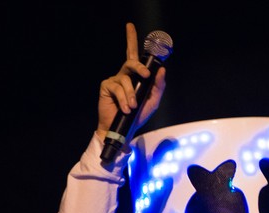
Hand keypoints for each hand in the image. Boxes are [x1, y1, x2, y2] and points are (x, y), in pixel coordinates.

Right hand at [96, 22, 166, 141]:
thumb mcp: (152, 101)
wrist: (122, 129)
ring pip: (126, 79)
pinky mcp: (106, 87)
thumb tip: (162, 70)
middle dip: (139, 67)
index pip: (133, 54)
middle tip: (146, 75)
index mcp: (135, 76)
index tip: (130, 26)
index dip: (131, 39)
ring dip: (131, 94)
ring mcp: (114, 80)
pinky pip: (117, 88)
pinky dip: (123, 99)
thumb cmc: (137, 115)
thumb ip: (158, 86)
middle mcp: (124, 75)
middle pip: (130, 61)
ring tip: (132, 106)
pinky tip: (125, 108)